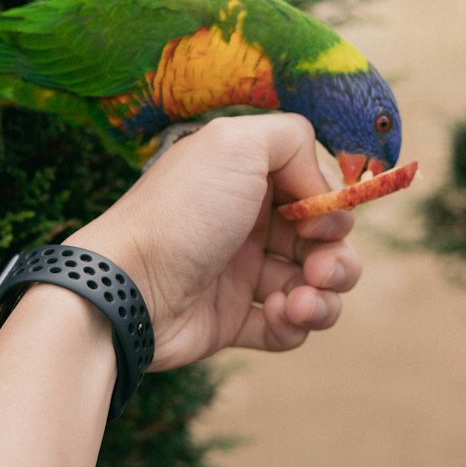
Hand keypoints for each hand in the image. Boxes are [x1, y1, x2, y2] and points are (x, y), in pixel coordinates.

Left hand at [64, 114, 361, 368]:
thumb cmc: (182, 212)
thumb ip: (293, 139)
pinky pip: (288, 327)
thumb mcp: (236, 144)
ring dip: (324, 296)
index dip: (329, 208)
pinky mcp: (233, 320)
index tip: (319, 220)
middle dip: (336, 257)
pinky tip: (278, 316)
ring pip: (314, 287)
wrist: (128, 287)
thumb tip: (321, 189)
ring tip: (301, 303)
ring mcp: (240, 274)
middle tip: (320, 270)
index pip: (313, 191)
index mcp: (246, 179)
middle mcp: (246, 223)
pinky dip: (295, 324)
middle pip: (323, 242)